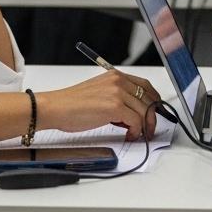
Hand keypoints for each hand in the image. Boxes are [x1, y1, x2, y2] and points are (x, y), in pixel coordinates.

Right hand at [38, 70, 161, 140]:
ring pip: (145, 111)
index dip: (153, 100)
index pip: (144, 85)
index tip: (155, 112)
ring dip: (145, 126)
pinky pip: (136, 121)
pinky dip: (136, 131)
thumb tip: (133, 114)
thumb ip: (117, 98)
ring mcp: (117, 93)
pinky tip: (129, 136)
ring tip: (138, 135)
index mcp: (114, 76)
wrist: (56, 108)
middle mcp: (118, 81)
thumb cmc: (72, 105)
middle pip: (148, 98)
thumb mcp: (99, 94)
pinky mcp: (115, 107)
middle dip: (153, 116)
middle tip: (150, 128)